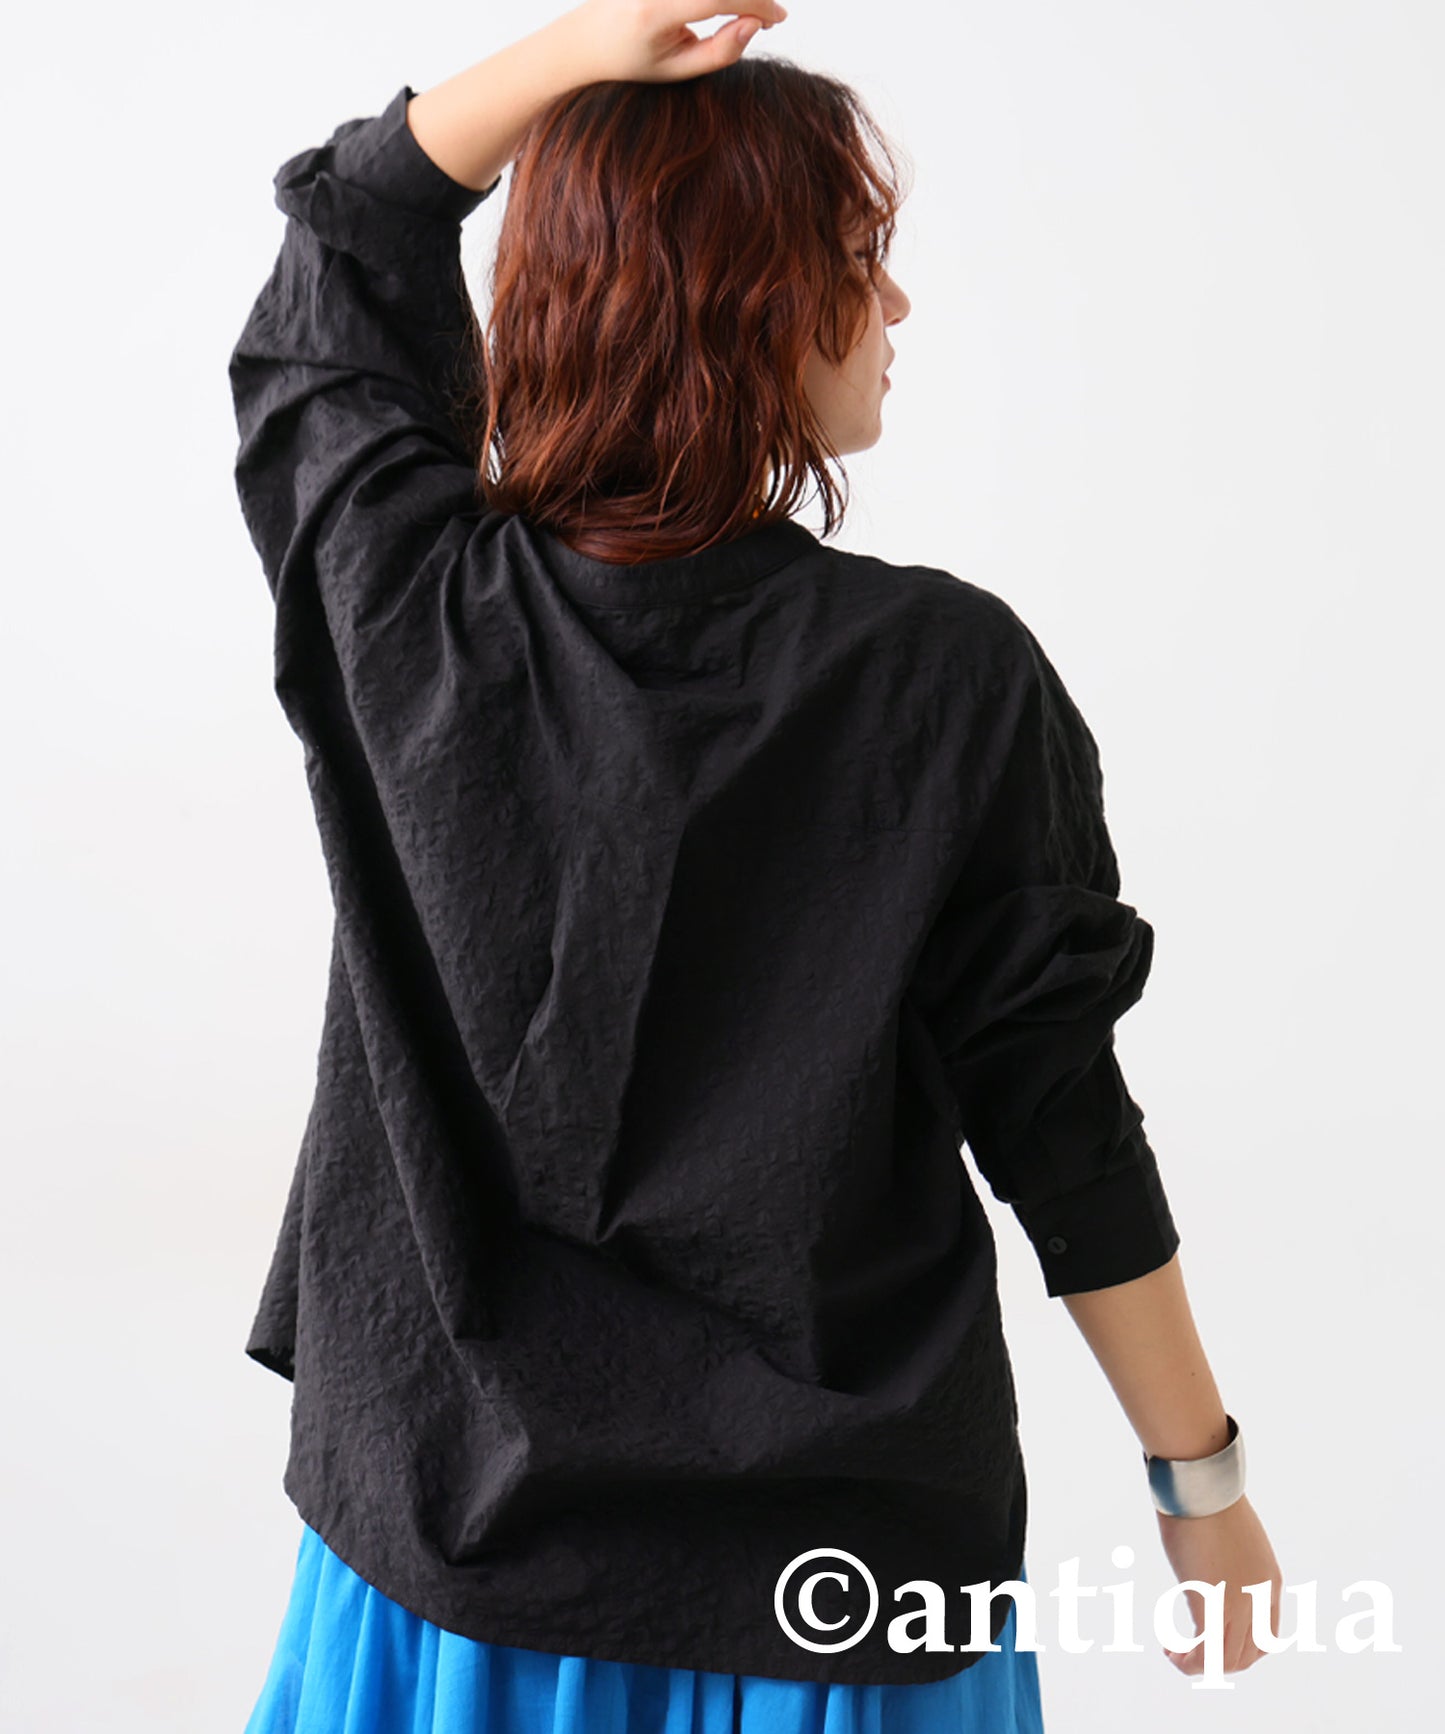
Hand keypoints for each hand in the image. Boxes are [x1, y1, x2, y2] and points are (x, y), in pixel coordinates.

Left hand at [559, 0, 789, 86]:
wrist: (587, 38)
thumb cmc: (632, 61)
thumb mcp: (676, 70)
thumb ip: (719, 52)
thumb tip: (755, 23)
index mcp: (655, 10)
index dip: (756, 3)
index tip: (778, 19)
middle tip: (768, 19)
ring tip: (749, 14)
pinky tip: (731, 5)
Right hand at [1155, 1493, 1282, 1676]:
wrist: (1199, 1482)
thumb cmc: (1206, 1497)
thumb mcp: (1231, 1535)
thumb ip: (1230, 1558)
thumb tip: (1210, 1557)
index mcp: (1269, 1582)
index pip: (1267, 1636)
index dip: (1238, 1645)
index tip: (1209, 1636)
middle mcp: (1260, 1599)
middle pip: (1249, 1656)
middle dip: (1219, 1661)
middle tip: (1190, 1650)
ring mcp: (1238, 1603)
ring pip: (1227, 1662)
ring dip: (1200, 1666)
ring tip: (1175, 1654)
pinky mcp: (1211, 1603)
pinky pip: (1204, 1654)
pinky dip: (1187, 1660)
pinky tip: (1169, 1647)